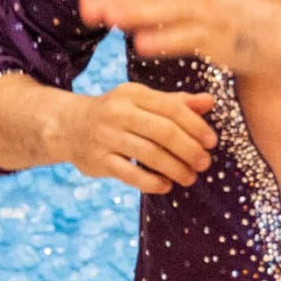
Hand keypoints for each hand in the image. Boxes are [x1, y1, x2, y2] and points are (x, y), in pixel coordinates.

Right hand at [44, 82, 217, 194]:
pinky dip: (152, 182)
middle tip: (204, 163)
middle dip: (189, 150)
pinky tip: (166, 186)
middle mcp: (118, 113)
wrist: (68, 126)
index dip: (196, 126)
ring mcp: (106, 137)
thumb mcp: (141, 100)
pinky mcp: (98, 161)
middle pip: (163, 131)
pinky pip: (130, 174)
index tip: (212, 142)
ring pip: (149, 154)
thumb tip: (209, 102)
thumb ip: (175, 102)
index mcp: (134, 94)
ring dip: (175, 168)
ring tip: (190, 177)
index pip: (171, 108)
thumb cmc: (116, 113)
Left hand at [77, 0, 275, 74]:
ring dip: (137, 12)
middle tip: (86, 6)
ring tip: (109, 18)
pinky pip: (190, 38)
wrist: (276, 37)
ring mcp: (210, 12)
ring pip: (168, 9)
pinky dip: (166, 40)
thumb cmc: (224, 20)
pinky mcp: (220, 38)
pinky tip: (142, 47)